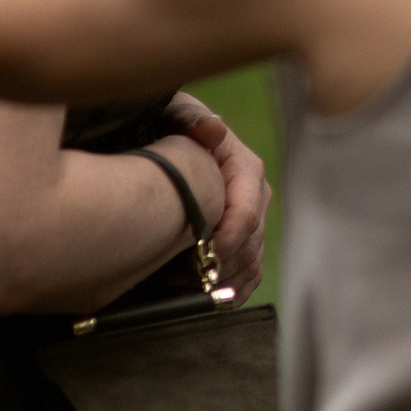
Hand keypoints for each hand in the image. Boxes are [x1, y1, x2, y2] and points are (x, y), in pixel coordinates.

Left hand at [164, 93, 269, 292]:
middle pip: (252, 239)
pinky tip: (215, 297)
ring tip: (198, 289)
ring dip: (229, 278)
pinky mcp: (238, 238)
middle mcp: (252, 194)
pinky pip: (249, 270)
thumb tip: (212, 128)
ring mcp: (247, 218)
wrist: (159, 140)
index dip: (230, 235)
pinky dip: (236, 287)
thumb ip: (191, 117)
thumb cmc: (167, 126)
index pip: (248, 209)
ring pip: (252, 258)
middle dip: (226, 263)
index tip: (205, 254)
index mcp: (244, 167)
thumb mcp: (174, 113)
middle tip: (195, 279)